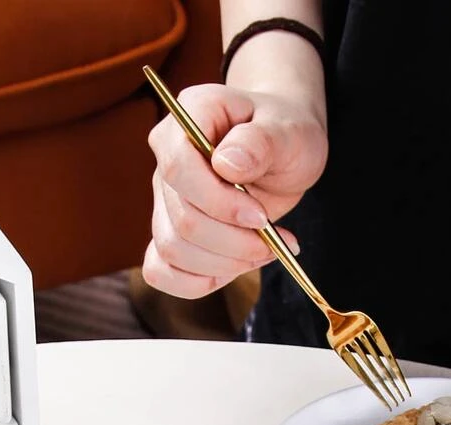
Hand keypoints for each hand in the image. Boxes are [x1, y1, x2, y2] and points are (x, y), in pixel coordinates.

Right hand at [142, 83, 327, 298]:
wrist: (283, 152)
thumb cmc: (286, 135)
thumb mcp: (289, 131)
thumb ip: (261, 142)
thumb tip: (227, 164)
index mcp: (190, 117)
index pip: (179, 169)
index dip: (219, 203)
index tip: (261, 217)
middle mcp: (167, 158)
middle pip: (181, 220)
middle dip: (233, 242)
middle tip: (274, 240)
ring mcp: (164, 198)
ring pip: (173, 250)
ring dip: (224, 264)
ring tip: (265, 251)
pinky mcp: (170, 232)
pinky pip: (162, 271)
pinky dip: (198, 282)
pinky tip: (234, 269)